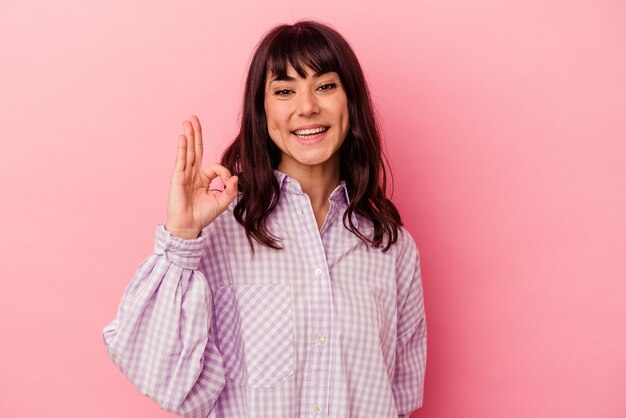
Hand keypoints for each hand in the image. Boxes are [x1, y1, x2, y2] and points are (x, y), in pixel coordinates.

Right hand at [164, 115, 237, 238]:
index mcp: (203, 179)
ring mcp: (184, 174)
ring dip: (189, 135)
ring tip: (188, 121)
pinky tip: (183, 136)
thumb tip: (235, 177)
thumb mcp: (221, 202)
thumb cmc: (202, 216)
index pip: (214, 166)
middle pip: (196, 150)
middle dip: (196, 134)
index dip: (223, 171)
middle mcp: (193, 174)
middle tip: (194, 118)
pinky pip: (181, 159)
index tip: (228, 181)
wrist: (188, 226)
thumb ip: (230, 190)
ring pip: (188, 151)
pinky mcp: (178, 177)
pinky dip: (182, 147)